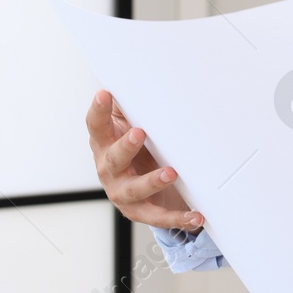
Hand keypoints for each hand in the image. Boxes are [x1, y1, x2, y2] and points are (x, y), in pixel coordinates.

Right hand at [86, 89, 204, 230]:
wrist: (143, 187)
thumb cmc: (137, 148)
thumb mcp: (132, 124)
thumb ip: (134, 106)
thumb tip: (142, 75)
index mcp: (105, 142)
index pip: (96, 126)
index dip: (98, 110)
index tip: (104, 93)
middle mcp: (109, 168)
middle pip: (112, 158)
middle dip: (126, 145)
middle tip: (139, 133)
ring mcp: (122, 191)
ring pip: (134, 189)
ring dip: (152, 180)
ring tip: (170, 173)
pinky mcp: (139, 211)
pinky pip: (157, 216)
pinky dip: (177, 218)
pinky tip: (196, 215)